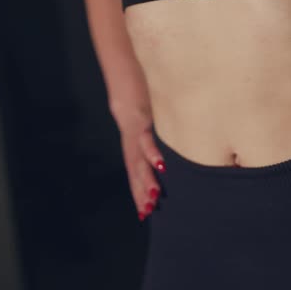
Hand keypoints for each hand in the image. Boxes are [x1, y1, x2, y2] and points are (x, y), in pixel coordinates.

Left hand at [112, 101, 165, 221]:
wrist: (124, 76)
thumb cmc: (140, 97)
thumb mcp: (147, 120)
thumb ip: (153, 135)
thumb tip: (166, 152)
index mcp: (134, 145)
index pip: (135, 174)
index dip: (138, 193)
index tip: (144, 213)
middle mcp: (132, 143)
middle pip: (136, 172)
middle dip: (141, 193)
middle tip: (148, 212)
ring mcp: (135, 133)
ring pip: (140, 161)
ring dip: (146, 180)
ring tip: (154, 197)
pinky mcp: (141, 120)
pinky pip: (147, 139)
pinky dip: (153, 153)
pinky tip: (160, 166)